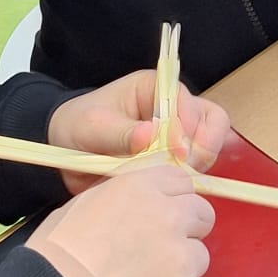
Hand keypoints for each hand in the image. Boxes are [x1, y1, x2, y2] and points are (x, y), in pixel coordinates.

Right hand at [26, 166, 216, 276]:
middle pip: (202, 215)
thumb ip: (120, 198)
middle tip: (157, 255)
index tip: (160, 217)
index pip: (181, 181)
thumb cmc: (55, 261)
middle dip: (186, 230)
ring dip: (180, 270)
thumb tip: (136, 205)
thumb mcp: (81, 208)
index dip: (172, 199)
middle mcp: (169, 217)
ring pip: (199, 258)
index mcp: (140, 188)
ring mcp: (183, 259)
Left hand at [46, 72, 231, 192]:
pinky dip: (190, 181)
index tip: (177, 151)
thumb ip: (121, 132)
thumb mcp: (93, 126)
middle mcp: (172, 108)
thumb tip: (149, 135)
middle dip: (202, 147)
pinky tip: (171, 188)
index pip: (186, 100)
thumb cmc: (78, 126)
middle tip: (183, 168)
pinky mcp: (175, 161)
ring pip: (209, 147)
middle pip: (211, 122)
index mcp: (154, 88)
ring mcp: (178, 136)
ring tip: (174, 180)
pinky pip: (197, 170)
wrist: (66, 151)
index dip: (187, 126)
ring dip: (197, 166)